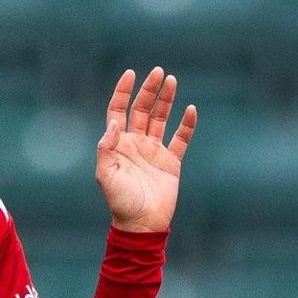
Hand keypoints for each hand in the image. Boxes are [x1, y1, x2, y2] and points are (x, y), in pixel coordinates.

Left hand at [98, 66, 197, 231]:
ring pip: (161, 118)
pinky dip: (187, 124)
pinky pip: (181, 139)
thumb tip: (115, 122)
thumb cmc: (120, 201)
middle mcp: (136, 143)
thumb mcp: (105, 175)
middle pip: (142, 109)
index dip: (124, 92)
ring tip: (172, 81)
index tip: (131, 74)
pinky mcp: (171, 162)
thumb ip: (107, 148)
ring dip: (166, 100)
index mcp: (118, 144)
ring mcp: (154, 151)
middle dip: (149, 90)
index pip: (119, 110)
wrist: (142, 224)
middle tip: (158, 72)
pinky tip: (191, 109)